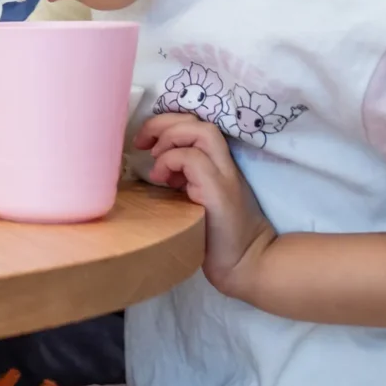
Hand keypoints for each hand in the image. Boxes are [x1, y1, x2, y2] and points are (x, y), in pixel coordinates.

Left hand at [139, 113, 278, 300]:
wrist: (243, 264)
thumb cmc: (212, 236)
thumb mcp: (192, 199)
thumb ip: (180, 179)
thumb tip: (148, 167)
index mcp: (217, 164)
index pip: (197, 125)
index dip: (168, 122)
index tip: (145, 141)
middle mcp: (224, 165)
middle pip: (198, 122)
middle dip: (164, 122)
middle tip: (141, 142)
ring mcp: (225, 176)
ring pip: (202, 131)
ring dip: (170, 137)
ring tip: (154, 158)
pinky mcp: (219, 192)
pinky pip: (194, 160)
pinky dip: (172, 161)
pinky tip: (162, 180)